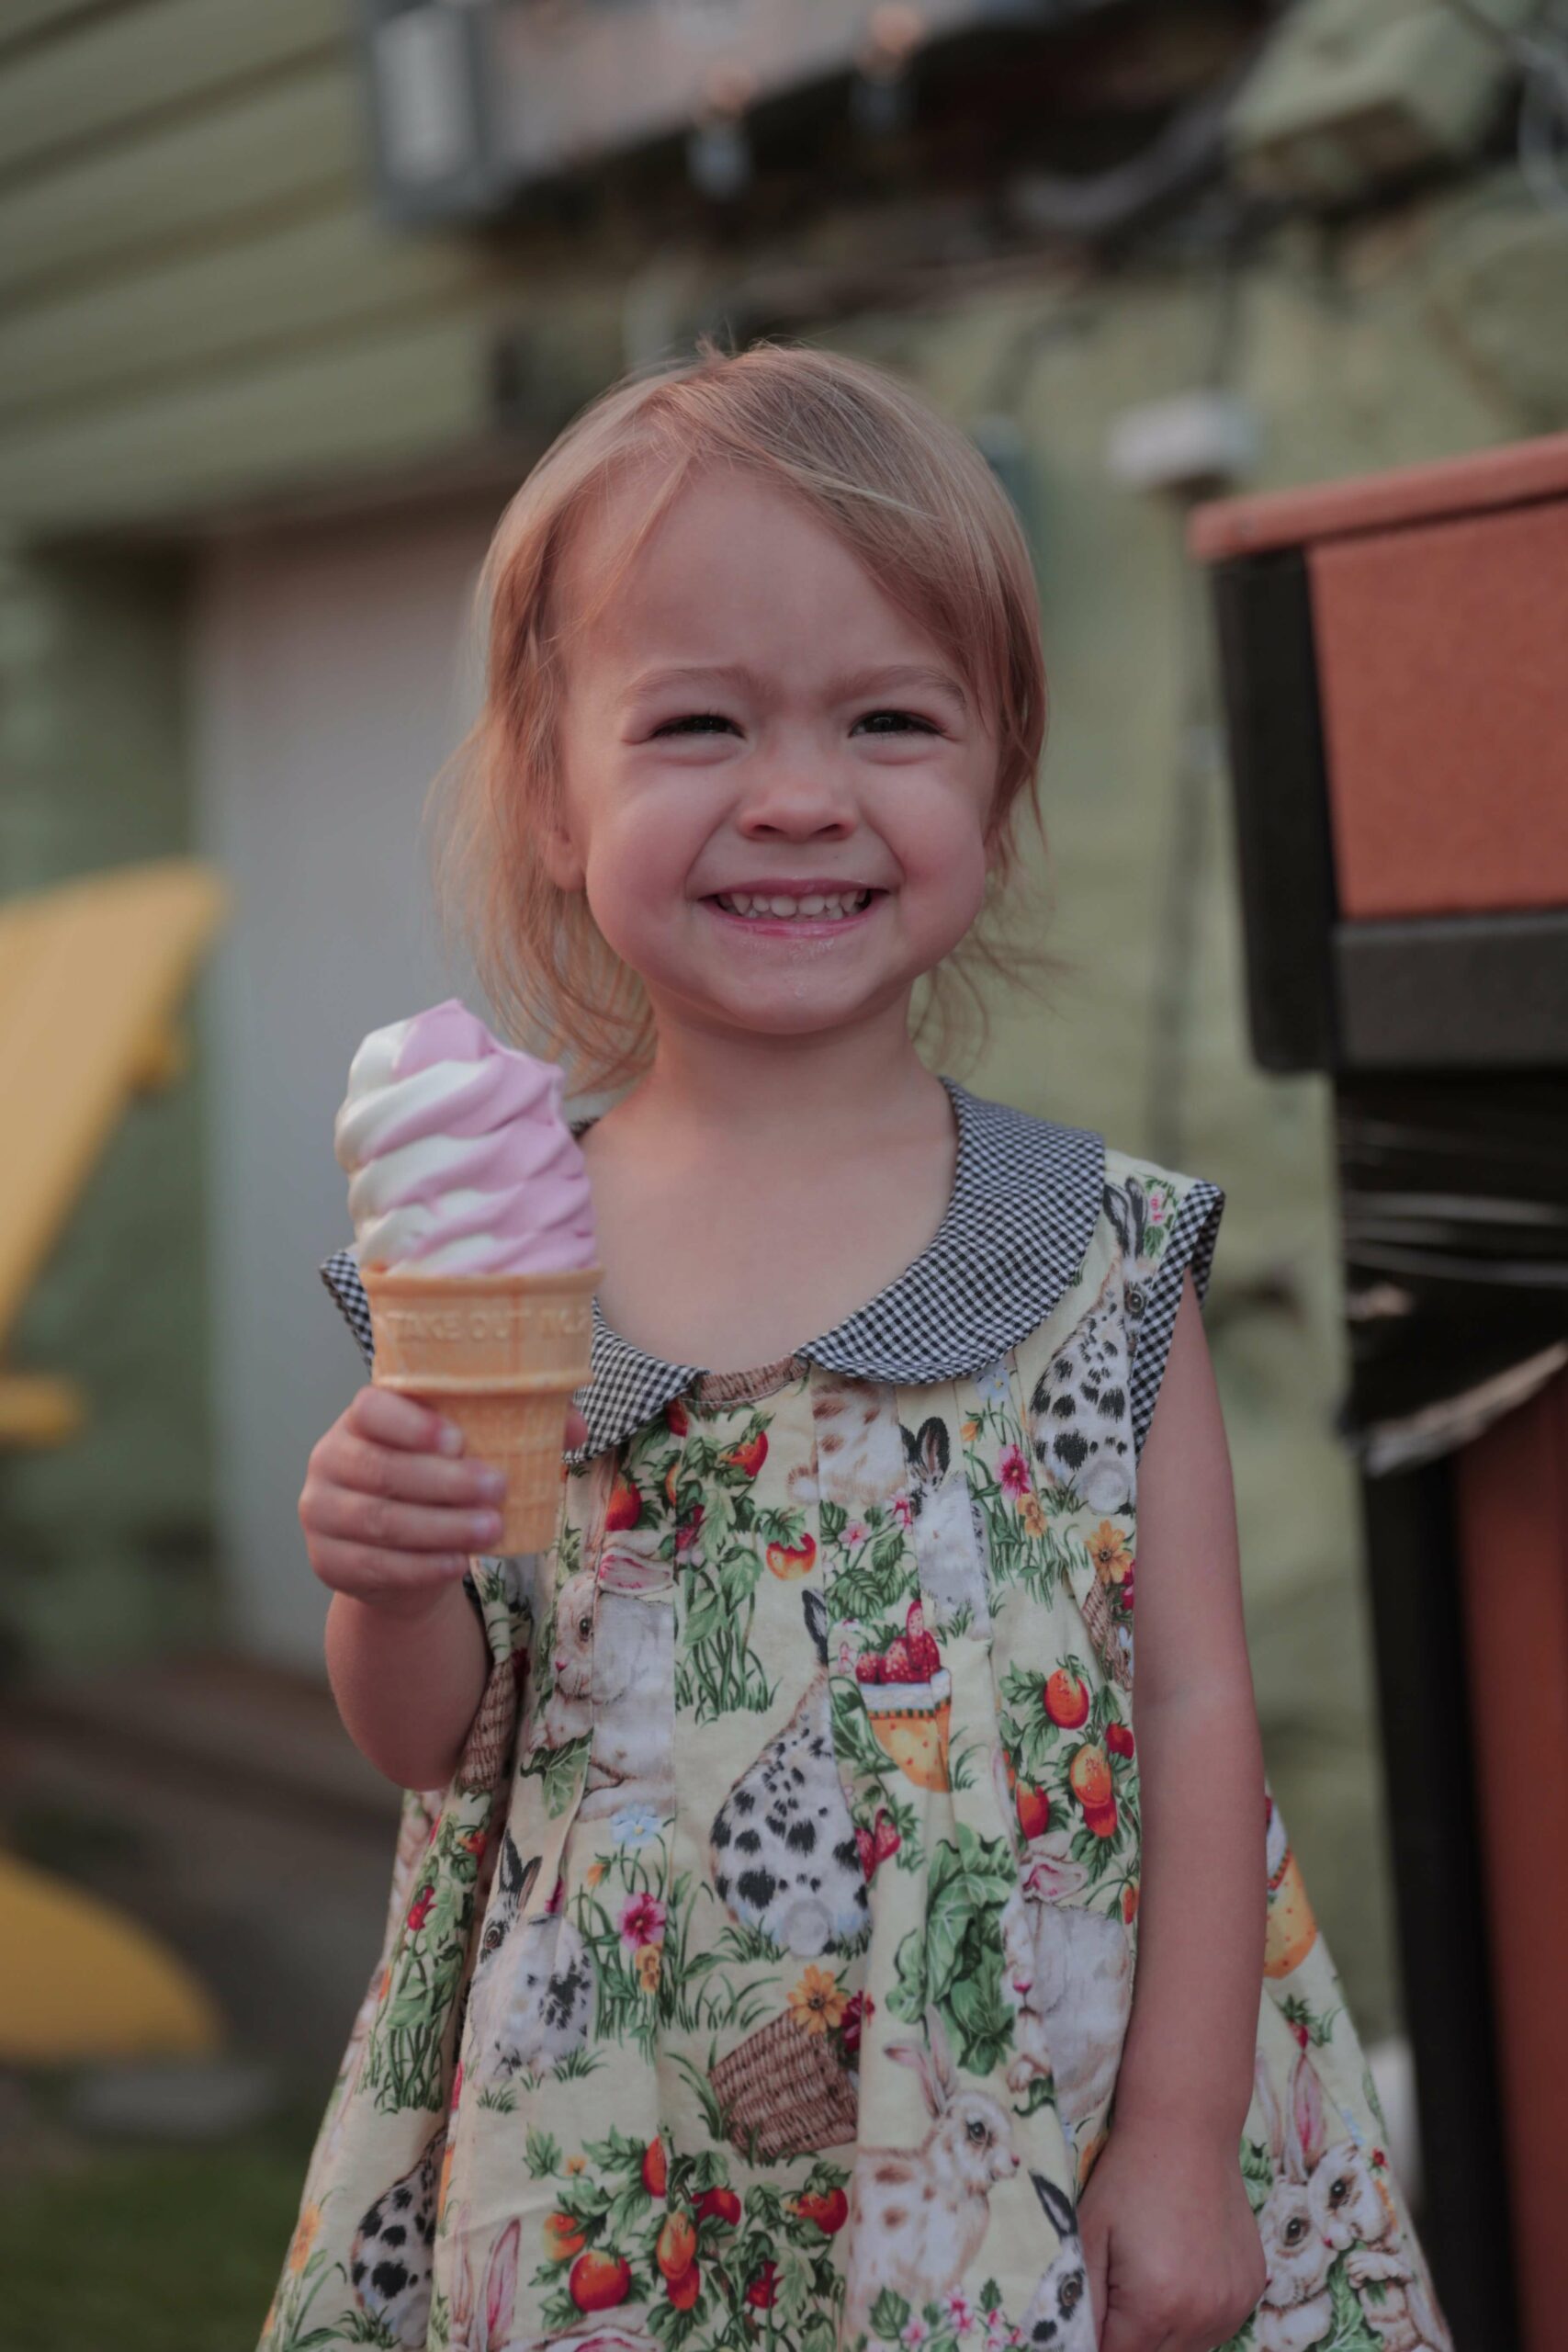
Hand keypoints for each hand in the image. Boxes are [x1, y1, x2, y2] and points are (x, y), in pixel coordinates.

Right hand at [299, 1385, 590, 1620]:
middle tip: (498, 1487)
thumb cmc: (440, 1482)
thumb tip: (574, 1427)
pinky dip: (420, 1565)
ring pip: (379, 1520)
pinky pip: (373, 1565)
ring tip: (492, 1527)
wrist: (400, 1555)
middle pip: (381, 1470)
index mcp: (362, 1418)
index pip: (371, 1408)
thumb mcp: (470, 1449)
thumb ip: (518, 1426)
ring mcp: (321, 1513)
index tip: (459, 1439)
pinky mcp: (328, 1562)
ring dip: (440, 1526)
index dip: (410, 1424)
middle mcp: (331, 1459)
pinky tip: (457, 1562)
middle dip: (444, 1482)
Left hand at [1079, 2117, 1265, 2351]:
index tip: (1094, 2315)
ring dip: (1164, 2332)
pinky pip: (1216, 2327)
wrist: (1187, 2129)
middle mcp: (1203, 2315)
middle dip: (1130, 2339)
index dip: (1099, 2343)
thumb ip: (1081, 2303)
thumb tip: (1078, 2343)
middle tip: (1119, 2288)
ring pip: (1189, 2349)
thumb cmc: (1128, 2178)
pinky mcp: (1252, 2289)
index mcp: (1157, 2305)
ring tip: (1150, 2274)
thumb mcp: (1088, 2235)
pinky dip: (1195, 2315)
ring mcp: (1233, 2304)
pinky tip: (1181, 2271)